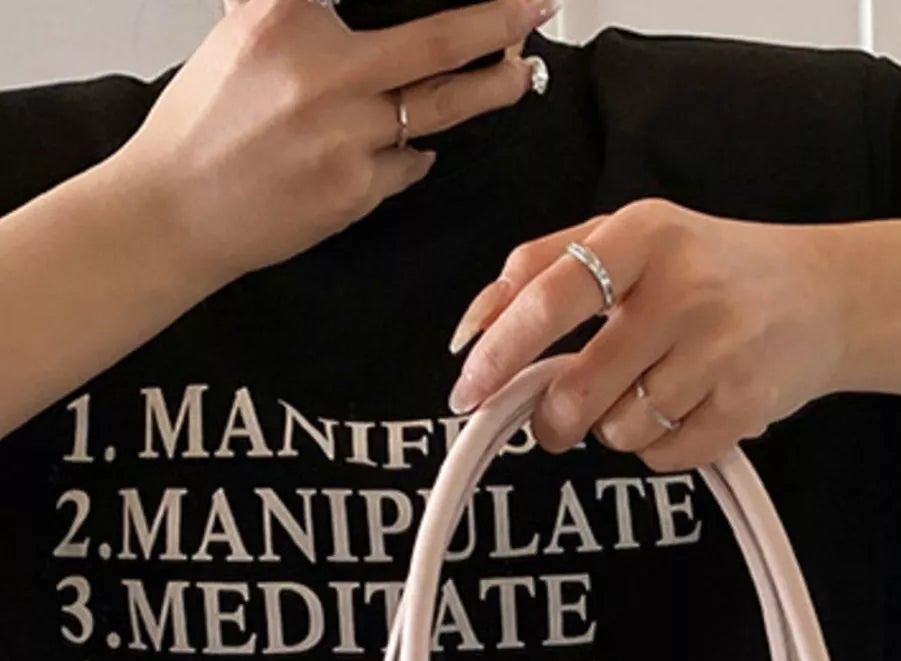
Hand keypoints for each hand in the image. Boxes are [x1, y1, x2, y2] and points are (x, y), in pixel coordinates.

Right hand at [115, 0, 555, 286]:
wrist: (177, 211)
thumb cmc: (204, 125)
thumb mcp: (241, 32)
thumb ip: (298, 11)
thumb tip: (347, 10)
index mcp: (286, 15)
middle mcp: (324, 70)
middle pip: (439, 41)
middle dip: (500, 23)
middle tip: (534, 11)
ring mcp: (347, 135)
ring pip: (442, 107)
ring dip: (491, 88)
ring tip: (520, 75)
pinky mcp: (357, 189)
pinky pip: (409, 164)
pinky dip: (414, 152)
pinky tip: (411, 145)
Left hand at [446, 199, 845, 469]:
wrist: (823, 296)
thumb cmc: (707, 270)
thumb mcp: (630, 240)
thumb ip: (545, 267)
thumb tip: (473, 327)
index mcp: (642, 235)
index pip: (550, 297)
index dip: (499, 351)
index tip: (466, 390)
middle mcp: (682, 289)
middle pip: (578, 388)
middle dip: (554, 419)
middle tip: (556, 420)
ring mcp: (719, 350)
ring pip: (620, 431)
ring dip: (617, 429)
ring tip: (648, 395)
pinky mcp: (746, 404)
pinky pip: (666, 455)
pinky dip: (660, 448)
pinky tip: (683, 413)